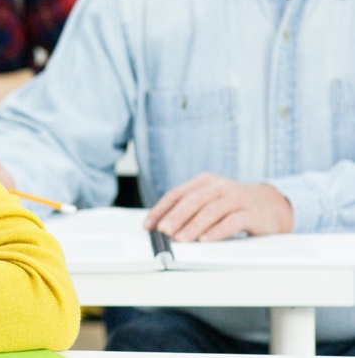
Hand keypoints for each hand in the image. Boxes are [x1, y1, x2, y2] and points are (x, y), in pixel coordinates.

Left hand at [143, 173, 293, 241]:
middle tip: (163, 231)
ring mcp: (237, 198)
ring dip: (193, 226)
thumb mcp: (211, 200)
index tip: (148, 225)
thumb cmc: (235, 205)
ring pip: (211, 210)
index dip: (161, 209)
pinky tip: (206, 240)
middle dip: (175, 216)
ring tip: (181, 239)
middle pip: (193, 200)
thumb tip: (163, 228)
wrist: (274, 205)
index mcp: (205, 181)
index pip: (177, 193)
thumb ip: (191, 209)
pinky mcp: (252, 213)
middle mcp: (220, 186)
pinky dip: (217, 231)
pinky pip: (232, 221)